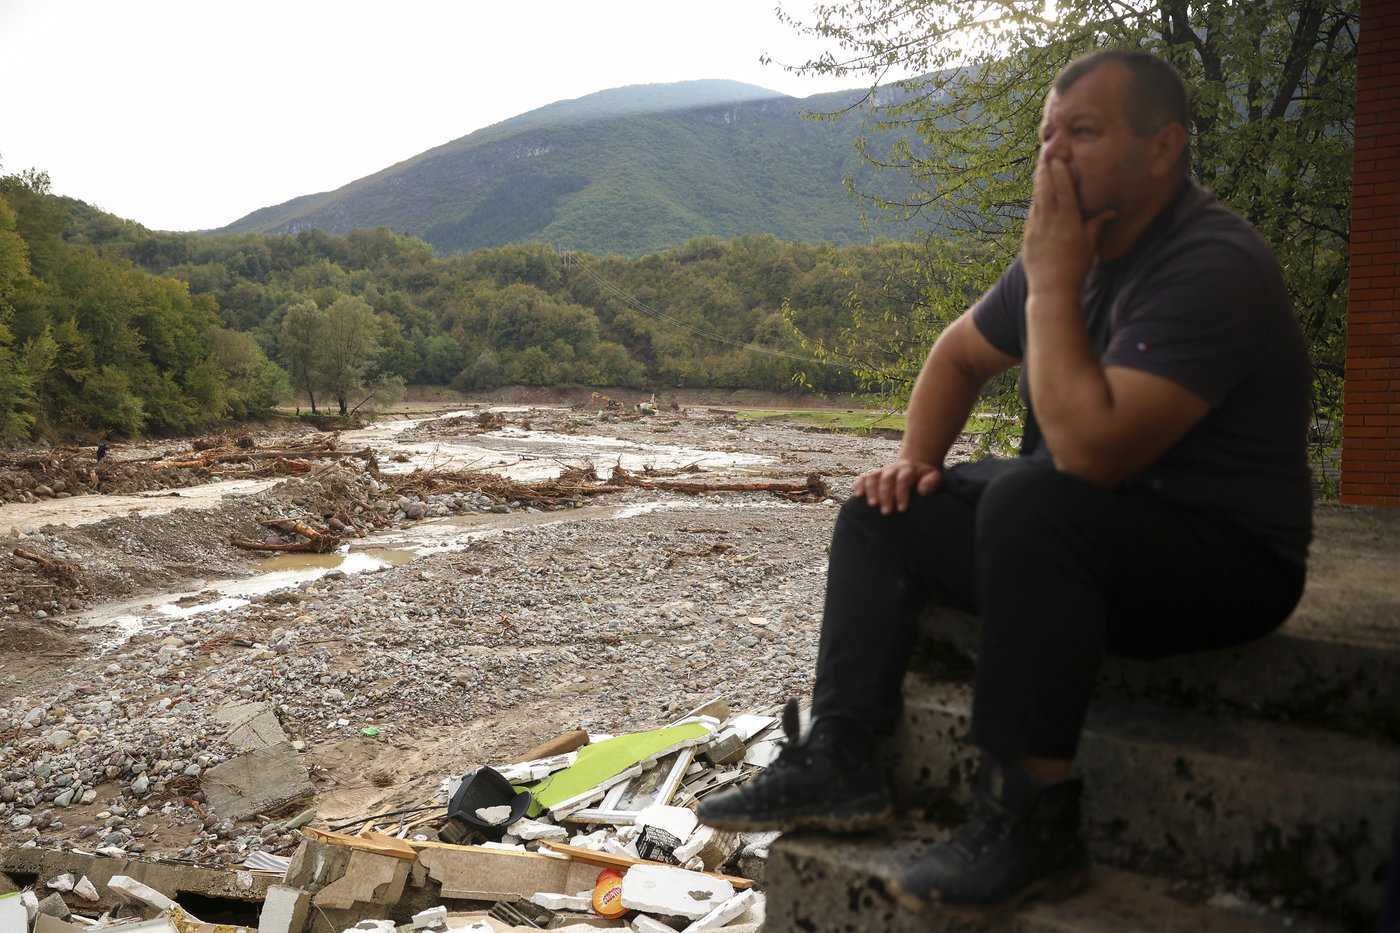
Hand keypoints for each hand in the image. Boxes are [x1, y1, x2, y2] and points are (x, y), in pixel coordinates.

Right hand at [852, 459, 942, 514]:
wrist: (915, 468)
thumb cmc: (926, 478)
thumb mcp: (935, 477)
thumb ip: (932, 482)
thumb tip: (922, 490)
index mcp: (909, 468)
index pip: (903, 478)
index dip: (901, 493)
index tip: (902, 509)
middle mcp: (893, 468)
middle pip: (887, 479)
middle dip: (885, 495)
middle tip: (886, 512)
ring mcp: (882, 471)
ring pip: (873, 477)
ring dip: (871, 491)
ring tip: (872, 506)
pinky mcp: (873, 476)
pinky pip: (863, 478)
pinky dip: (859, 485)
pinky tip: (857, 496)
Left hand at [1022, 157, 1114, 296]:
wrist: (1051, 291)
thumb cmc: (1076, 269)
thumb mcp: (1089, 246)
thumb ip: (1097, 225)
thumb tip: (1111, 212)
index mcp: (1068, 222)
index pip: (1063, 191)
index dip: (1060, 173)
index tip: (1058, 159)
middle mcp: (1050, 223)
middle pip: (1047, 190)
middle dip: (1046, 171)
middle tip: (1046, 155)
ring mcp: (1036, 229)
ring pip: (1037, 200)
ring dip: (1039, 183)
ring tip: (1040, 168)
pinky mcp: (1027, 237)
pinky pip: (1031, 214)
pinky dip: (1034, 201)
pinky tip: (1036, 194)